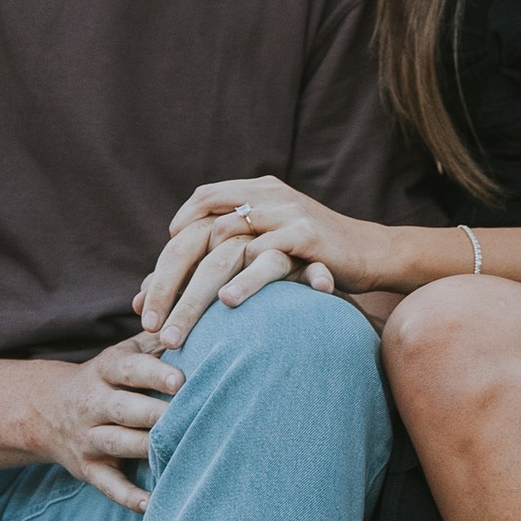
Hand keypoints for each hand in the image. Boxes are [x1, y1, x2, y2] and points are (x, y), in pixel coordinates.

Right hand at [26, 337, 185, 513]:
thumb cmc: (104, 378)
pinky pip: (109, 486)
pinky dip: (130, 497)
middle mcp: (93, 404)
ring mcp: (89, 438)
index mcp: (104, 371)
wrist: (46, 411)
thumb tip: (193, 319)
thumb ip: (154, 340)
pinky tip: (154, 504)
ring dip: (148, 450)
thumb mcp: (120, 353)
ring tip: (181, 453)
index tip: (180, 380)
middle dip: (155, 413)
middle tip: (191, 414)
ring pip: (119, 444)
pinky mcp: (89, 469)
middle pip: (125, 409)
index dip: (154, 374)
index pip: (128, 370)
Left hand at [137, 175, 381, 346]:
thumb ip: (222, 259)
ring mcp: (286, 214)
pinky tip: (227, 303)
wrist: (373, 251)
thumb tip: (148, 295)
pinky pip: (267, 257)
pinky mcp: (307, 237)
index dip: (173, 240)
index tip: (152, 286)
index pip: (202, 202)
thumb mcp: (266, 248)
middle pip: (201, 232)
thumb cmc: (312, 256)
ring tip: (177, 329)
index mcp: (256, 191)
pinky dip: (245, 281)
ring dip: (195, 293)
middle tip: (149, 321)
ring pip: (225, 249)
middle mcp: (267, 196)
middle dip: (168, 280)